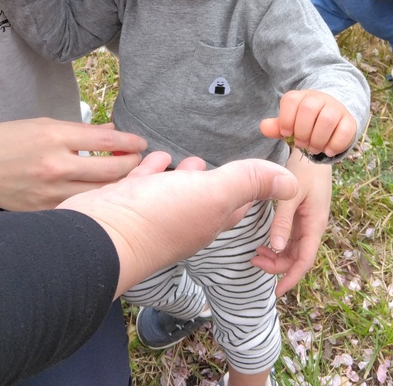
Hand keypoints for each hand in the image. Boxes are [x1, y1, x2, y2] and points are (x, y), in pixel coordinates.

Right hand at [0, 119, 147, 211]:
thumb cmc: (4, 141)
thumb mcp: (42, 124)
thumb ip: (79, 131)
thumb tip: (112, 133)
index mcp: (55, 137)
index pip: (106, 142)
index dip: (131, 142)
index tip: (141, 143)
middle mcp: (55, 166)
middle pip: (111, 171)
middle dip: (132, 165)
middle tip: (139, 161)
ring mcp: (50, 193)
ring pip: (101, 194)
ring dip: (119, 186)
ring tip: (126, 179)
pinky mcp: (45, 212)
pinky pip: (80, 207)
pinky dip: (96, 201)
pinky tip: (102, 195)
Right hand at [59, 152, 298, 296]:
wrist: (99, 236)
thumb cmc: (159, 217)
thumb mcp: (213, 194)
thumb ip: (249, 183)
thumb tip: (293, 183)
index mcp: (209, 220)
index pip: (239, 206)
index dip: (252, 192)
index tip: (261, 178)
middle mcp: (183, 220)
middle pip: (207, 200)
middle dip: (218, 182)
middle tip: (225, 164)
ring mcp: (153, 212)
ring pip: (176, 191)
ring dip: (185, 175)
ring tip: (191, 159)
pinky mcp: (127, 202)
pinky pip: (145, 183)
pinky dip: (153, 169)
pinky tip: (155, 158)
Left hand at [250, 149, 332, 295]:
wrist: (314, 152)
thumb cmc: (304, 171)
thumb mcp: (291, 195)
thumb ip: (283, 220)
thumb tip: (277, 247)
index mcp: (315, 224)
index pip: (304, 261)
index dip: (290, 278)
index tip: (276, 291)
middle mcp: (313, 227)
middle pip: (298, 258)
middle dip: (278, 266)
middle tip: (255, 262)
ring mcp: (309, 222)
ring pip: (294, 250)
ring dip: (277, 256)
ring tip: (257, 254)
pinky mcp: (303, 216)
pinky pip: (292, 238)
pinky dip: (279, 245)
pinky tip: (266, 243)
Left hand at [260, 89, 357, 157]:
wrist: (332, 118)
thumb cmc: (305, 123)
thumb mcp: (290, 124)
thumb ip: (277, 126)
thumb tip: (264, 127)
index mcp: (300, 97)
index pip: (291, 100)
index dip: (286, 119)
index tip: (287, 133)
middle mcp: (319, 98)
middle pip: (308, 109)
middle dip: (302, 132)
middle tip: (302, 144)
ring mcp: (336, 108)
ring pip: (327, 119)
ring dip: (318, 139)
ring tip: (314, 148)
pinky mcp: (349, 120)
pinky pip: (345, 130)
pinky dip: (335, 143)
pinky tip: (328, 151)